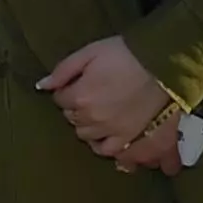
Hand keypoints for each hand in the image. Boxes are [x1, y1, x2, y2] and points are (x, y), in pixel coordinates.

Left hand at [39, 37, 182, 167]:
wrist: (161, 64)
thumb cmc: (125, 53)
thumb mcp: (91, 52)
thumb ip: (63, 70)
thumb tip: (42, 85)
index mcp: (79, 95)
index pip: (60, 99)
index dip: (67, 90)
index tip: (78, 83)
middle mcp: (91, 118)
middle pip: (72, 118)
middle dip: (76, 107)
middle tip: (90, 94)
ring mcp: (110, 130)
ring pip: (86, 135)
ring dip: (87, 125)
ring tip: (98, 113)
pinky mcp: (128, 137)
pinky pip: (108, 150)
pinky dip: (103, 144)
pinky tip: (105, 135)